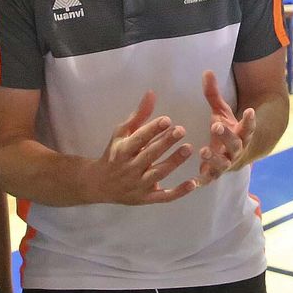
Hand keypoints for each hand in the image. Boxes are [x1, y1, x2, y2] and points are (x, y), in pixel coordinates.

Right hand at [84, 91, 199, 205]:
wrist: (99, 184)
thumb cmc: (114, 153)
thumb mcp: (121, 133)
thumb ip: (139, 115)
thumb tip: (152, 93)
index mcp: (122, 151)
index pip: (138, 139)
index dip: (152, 129)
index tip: (167, 119)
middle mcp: (129, 169)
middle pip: (149, 155)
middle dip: (165, 143)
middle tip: (181, 130)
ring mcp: (138, 185)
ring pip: (157, 174)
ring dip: (174, 162)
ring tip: (189, 148)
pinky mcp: (145, 199)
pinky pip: (163, 197)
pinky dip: (178, 192)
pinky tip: (194, 183)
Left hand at [197, 70, 255, 182]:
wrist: (233, 156)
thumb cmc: (225, 129)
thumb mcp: (221, 111)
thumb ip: (213, 94)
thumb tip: (206, 71)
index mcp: (241, 133)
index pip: (248, 127)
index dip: (250, 120)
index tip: (250, 110)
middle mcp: (236, 150)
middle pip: (235, 144)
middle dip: (227, 136)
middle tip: (216, 126)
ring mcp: (227, 164)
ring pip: (224, 164)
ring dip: (215, 159)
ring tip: (204, 151)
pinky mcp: (214, 175)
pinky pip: (209, 179)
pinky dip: (203, 180)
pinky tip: (194, 181)